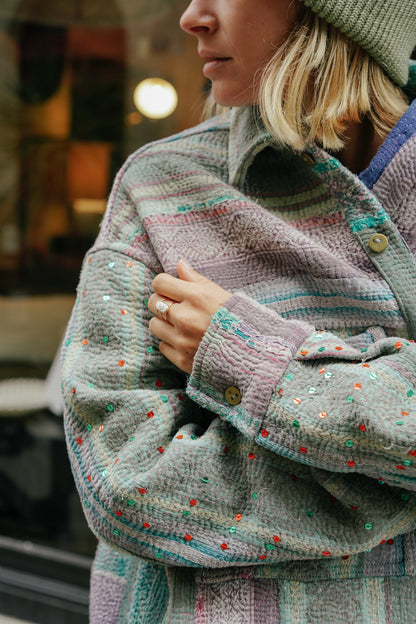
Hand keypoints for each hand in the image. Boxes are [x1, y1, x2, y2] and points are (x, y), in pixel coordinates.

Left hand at [148, 259, 231, 373]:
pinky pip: (162, 345)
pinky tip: (185, 341)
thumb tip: (179, 263)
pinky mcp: (181, 358)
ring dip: (164, 324)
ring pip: (154, 325)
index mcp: (196, 297)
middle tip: (176, 307)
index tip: (171, 290)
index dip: (164, 285)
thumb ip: (196, 279)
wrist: (250, 353)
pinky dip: (171, 343)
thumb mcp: (220, 294)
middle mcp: (185, 317)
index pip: (160, 283)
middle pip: (153, 302)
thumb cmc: (237, 319)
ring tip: (180, 325)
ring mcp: (182, 339)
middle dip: (162, 302)